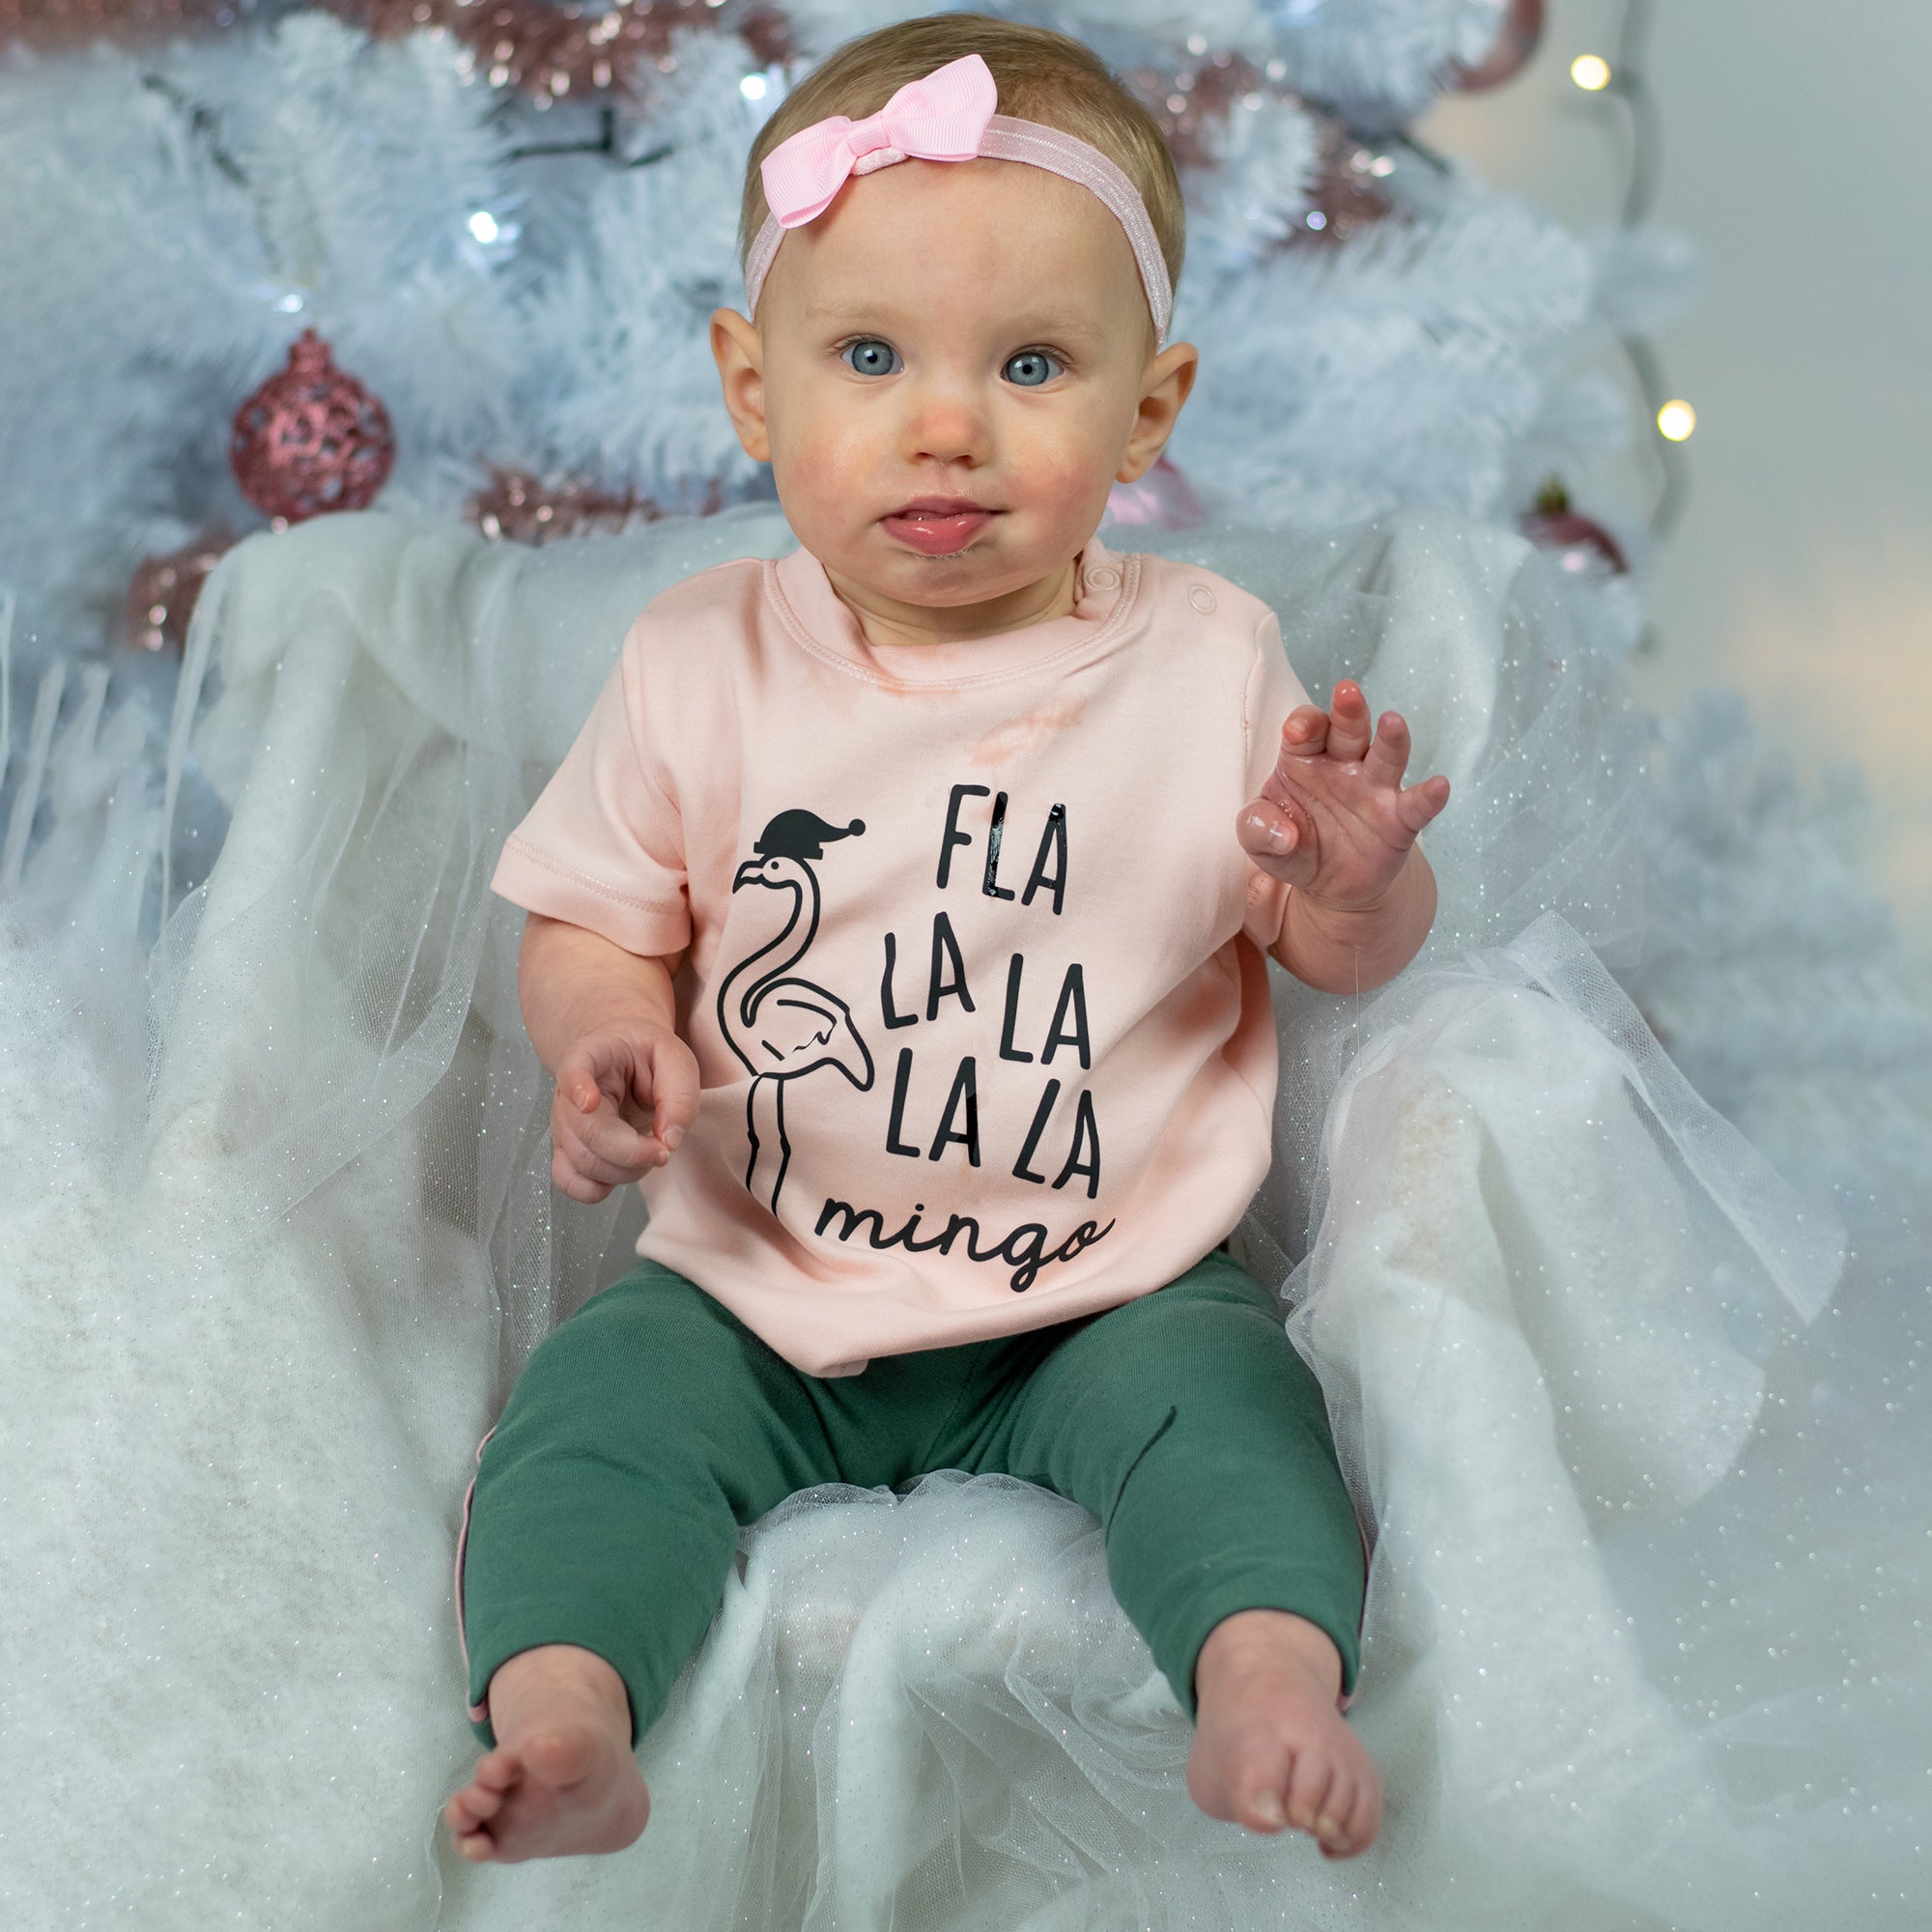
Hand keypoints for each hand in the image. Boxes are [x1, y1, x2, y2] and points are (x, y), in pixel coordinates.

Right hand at [550, 1023, 701, 1203]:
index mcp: (590, 1056)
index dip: (577, 1086)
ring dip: (627, 1170)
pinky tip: (625, 1170)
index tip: (588, 1102)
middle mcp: (567, 1094)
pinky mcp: (566, 1153)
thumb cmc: (647, 1058)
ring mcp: (563, 1127)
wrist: (624, 1060)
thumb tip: (669, 1141)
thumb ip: (679, 1095)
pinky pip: (571, 1184)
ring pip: (585, 1164)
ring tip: (650, 1150)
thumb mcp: (675, 1059)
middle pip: (589, 1134)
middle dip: (633, 1152)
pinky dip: (602, 1188)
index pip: (574, 1068)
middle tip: (664, 1148)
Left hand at [1237, 680, 1449, 910]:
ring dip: (1391, 739)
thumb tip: (1282, 835)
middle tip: (1347, 692)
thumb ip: (1257, 831)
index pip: (1307, 728)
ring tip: (1393, 722)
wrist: (1329, 884)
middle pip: (1348, 730)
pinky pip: (1417, 804)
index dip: (1303, 725)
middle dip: (1348, 711)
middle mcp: (1344, 764)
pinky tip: (1440, 786)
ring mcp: (1375, 789)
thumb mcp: (1260, 841)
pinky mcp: (1400, 820)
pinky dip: (1429, 796)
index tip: (1295, 733)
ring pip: (1386, 756)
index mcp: (1306, 758)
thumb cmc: (1290, 847)